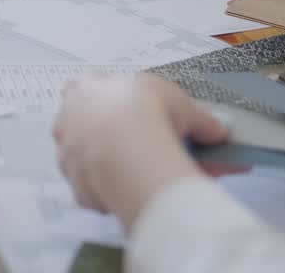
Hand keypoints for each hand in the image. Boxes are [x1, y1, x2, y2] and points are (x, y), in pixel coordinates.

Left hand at [53, 75, 226, 228]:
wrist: (128, 151)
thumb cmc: (148, 112)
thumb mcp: (182, 105)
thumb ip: (197, 120)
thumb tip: (217, 133)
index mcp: (85, 89)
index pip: (85, 88)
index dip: (106, 100)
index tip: (126, 111)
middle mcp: (68, 119)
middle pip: (82, 126)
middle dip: (106, 135)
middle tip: (140, 145)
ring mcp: (68, 154)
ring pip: (85, 160)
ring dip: (107, 165)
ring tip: (141, 175)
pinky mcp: (77, 186)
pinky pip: (95, 191)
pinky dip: (112, 193)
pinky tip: (135, 195)